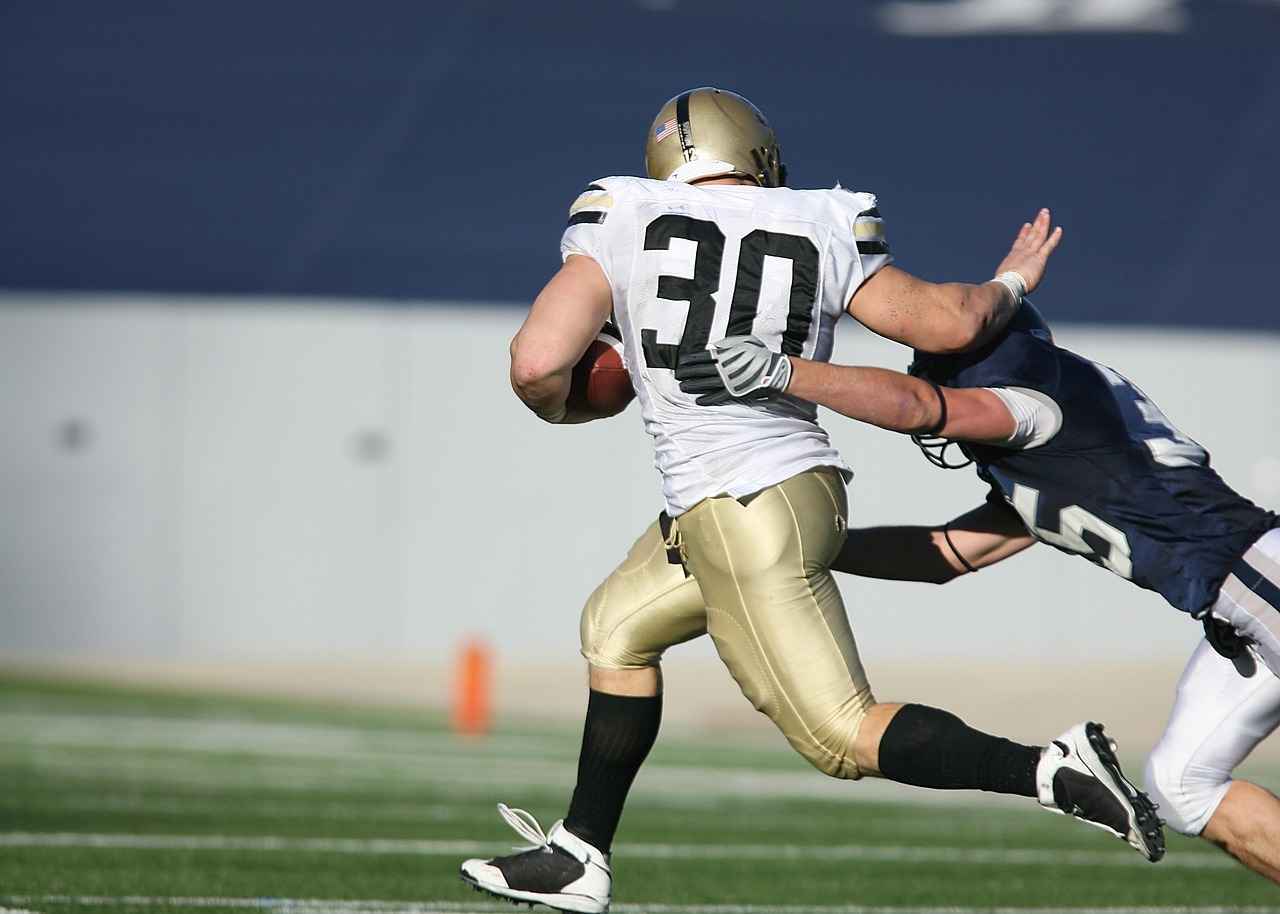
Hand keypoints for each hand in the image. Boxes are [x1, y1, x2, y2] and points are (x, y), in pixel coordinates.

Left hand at [676, 335, 791, 405]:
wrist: (774, 370)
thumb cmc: (760, 355)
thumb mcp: (744, 342)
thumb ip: (727, 344)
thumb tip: (715, 346)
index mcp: (725, 354)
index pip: (702, 357)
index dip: (690, 360)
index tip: (681, 362)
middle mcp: (724, 368)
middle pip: (700, 370)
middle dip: (687, 373)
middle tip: (677, 375)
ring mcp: (728, 381)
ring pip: (706, 384)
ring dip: (693, 386)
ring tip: (683, 387)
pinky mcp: (734, 392)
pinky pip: (717, 397)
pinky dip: (707, 399)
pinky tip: (699, 401)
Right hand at [993, 208, 1062, 295]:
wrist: (1007, 286)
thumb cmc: (1002, 288)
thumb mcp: (1001, 282)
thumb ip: (1003, 282)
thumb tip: (997, 291)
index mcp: (1012, 258)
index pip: (1020, 243)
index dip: (1024, 234)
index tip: (1028, 225)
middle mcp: (1022, 252)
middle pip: (1031, 235)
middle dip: (1037, 224)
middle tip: (1041, 214)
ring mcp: (1031, 254)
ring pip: (1039, 235)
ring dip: (1043, 223)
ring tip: (1046, 213)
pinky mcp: (1039, 258)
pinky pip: (1048, 245)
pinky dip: (1054, 237)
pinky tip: (1059, 229)